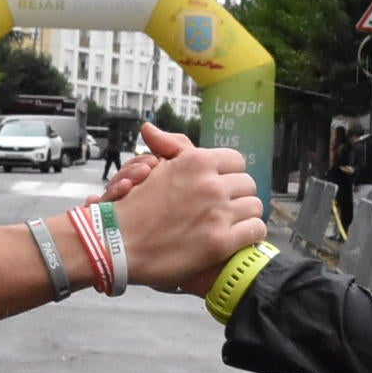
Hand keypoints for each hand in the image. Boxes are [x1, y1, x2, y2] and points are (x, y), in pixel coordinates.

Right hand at [108, 125, 263, 293]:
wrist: (116, 244)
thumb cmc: (132, 207)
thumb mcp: (150, 167)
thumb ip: (166, 147)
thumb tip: (151, 128)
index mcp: (197, 162)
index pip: (236, 160)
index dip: (230, 174)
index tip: (223, 184)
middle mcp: (211, 185)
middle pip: (248, 184)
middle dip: (238, 194)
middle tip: (226, 205)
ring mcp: (218, 214)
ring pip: (255, 207)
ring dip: (245, 214)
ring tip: (231, 222)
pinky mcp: (220, 242)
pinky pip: (255, 231)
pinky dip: (249, 234)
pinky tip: (237, 237)